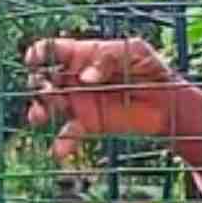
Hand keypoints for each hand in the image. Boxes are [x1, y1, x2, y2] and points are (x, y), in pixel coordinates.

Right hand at [22, 37, 186, 161]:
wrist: (168, 102)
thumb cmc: (152, 69)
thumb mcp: (134, 51)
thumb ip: (107, 58)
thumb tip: (85, 78)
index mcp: (83, 55)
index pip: (53, 50)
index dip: (39, 53)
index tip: (34, 60)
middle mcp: (75, 79)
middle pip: (43, 79)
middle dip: (37, 85)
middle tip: (47, 91)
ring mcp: (80, 102)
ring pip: (48, 106)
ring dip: (39, 111)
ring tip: (39, 117)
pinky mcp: (88, 125)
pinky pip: (68, 135)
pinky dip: (61, 144)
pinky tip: (60, 151)